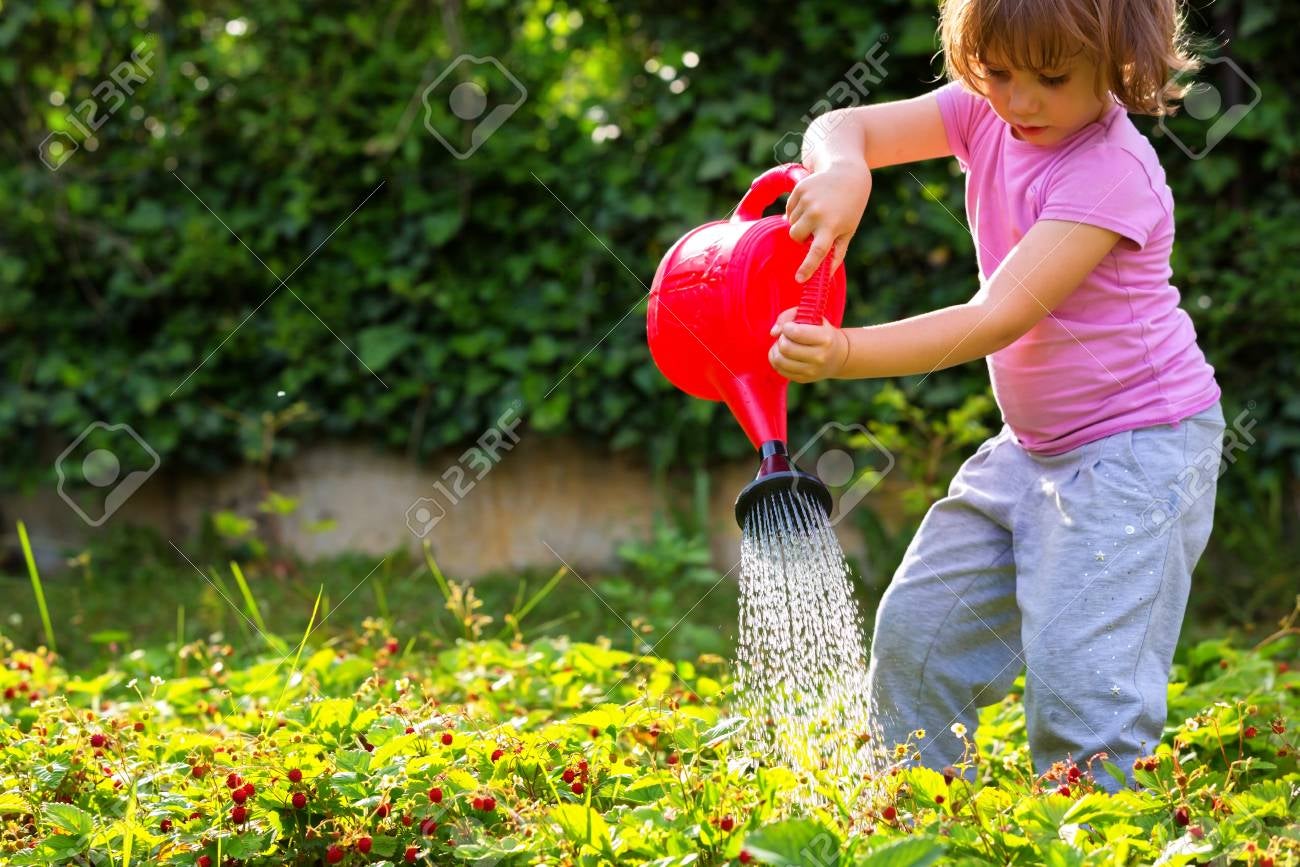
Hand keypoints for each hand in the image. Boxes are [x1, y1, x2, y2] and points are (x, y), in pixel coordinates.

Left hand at [767, 307, 850, 382]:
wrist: (838, 355)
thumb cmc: (821, 332)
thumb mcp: (812, 317)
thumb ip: (790, 316)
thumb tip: (773, 332)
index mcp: (825, 339)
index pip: (796, 333)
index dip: (787, 327)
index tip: (790, 326)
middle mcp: (820, 357)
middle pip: (785, 347)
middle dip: (781, 339)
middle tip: (786, 336)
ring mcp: (811, 371)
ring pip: (779, 360)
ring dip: (776, 350)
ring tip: (783, 345)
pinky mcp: (803, 379)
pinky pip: (780, 370)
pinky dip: (777, 359)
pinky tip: (784, 354)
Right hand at [785, 160, 871, 281]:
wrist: (847, 173)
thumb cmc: (850, 207)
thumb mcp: (848, 230)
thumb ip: (837, 253)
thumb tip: (827, 276)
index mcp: (831, 226)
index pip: (816, 252)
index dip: (807, 267)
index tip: (799, 279)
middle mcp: (816, 213)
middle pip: (795, 236)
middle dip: (801, 236)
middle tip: (815, 228)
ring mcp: (806, 200)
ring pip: (790, 223)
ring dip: (800, 222)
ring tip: (816, 212)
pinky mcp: (799, 190)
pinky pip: (789, 209)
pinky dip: (796, 211)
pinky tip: (810, 204)